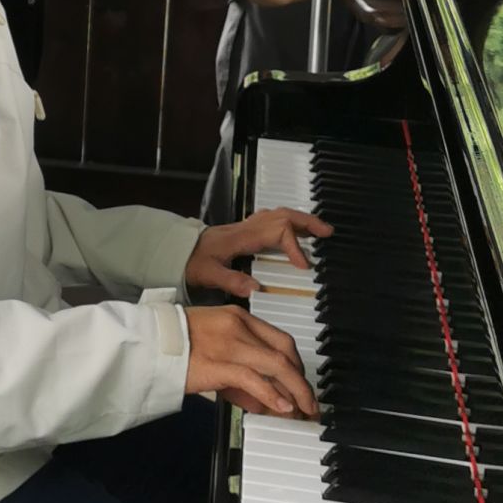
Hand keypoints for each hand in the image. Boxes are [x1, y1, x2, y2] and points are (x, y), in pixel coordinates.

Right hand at [183, 304, 317, 417]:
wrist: (146, 343)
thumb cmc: (174, 346)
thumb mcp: (213, 354)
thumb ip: (241, 378)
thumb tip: (265, 403)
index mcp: (237, 316)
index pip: (280, 339)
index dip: (296, 364)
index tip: (301, 383)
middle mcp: (238, 326)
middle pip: (285, 351)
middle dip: (302, 380)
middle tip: (309, 402)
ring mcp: (229, 343)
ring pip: (276, 364)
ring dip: (295, 390)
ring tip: (302, 410)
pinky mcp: (218, 363)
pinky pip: (254, 379)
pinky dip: (271, 394)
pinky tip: (281, 407)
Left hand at [186, 208, 331, 300]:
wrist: (175, 250)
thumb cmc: (190, 262)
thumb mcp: (207, 274)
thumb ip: (231, 281)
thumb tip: (256, 288)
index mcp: (242, 237)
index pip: (278, 232)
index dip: (294, 247)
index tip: (305, 266)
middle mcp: (247, 228)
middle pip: (284, 215)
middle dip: (308, 222)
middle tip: (328, 233)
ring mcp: (246, 226)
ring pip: (279, 213)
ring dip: (301, 219)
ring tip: (319, 230)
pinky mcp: (244, 230)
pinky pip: (272, 218)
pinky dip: (288, 221)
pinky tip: (293, 230)